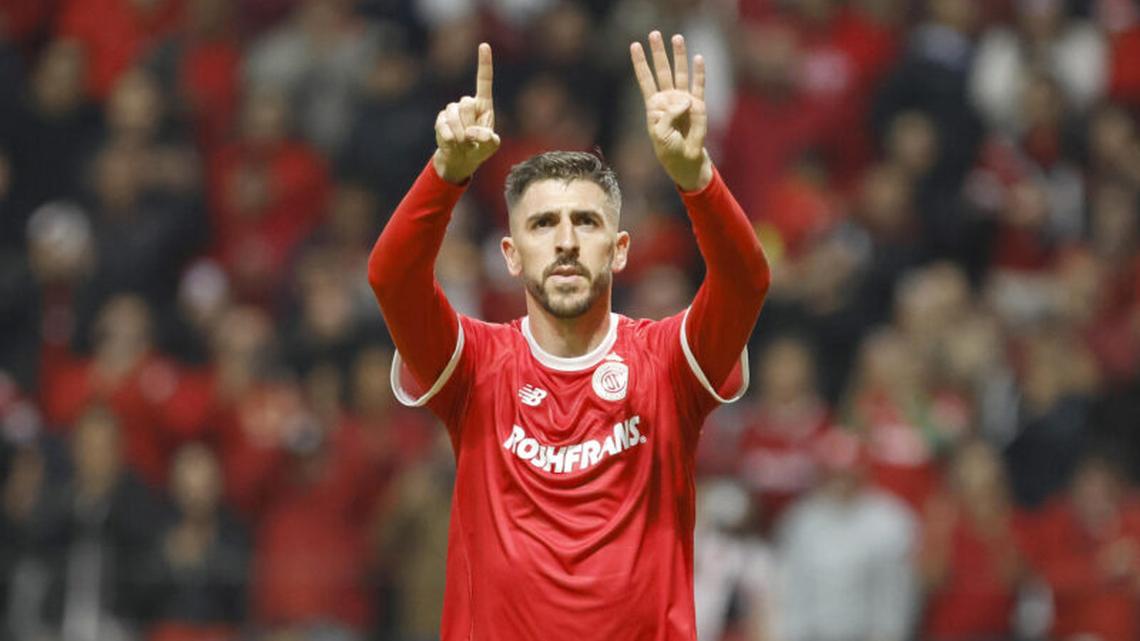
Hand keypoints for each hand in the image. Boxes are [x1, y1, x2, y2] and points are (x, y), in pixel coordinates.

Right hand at [433, 43, 499, 183]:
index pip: (484, 80)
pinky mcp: (440, 120)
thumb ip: (489, 140)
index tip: (484, 45)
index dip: (484, 63)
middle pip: (466, 103)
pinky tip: (452, 143)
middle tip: (471, 139)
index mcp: (483, 105)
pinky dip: (450, 138)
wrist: (460, 160)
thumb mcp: (490, 146)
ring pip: (453, 114)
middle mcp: (467, 104)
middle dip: (469, 124)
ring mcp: (452, 111)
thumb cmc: (479, 149)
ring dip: (460, 133)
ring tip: (463, 143)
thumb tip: (476, 133)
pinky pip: (443, 125)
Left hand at [630, 31, 711, 191]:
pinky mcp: (698, 106)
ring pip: (680, 73)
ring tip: (677, 38)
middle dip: (658, 52)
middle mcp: (668, 99)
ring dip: (679, 56)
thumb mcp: (659, 133)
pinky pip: (699, 86)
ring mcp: (683, 100)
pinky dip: (699, 72)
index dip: (640, 63)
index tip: (634, 46)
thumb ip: (668, 115)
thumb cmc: (668, 149)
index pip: (645, 79)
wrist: (685, 160)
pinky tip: (698, 58)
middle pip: (662, 70)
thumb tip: (685, 99)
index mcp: (654, 105)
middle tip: (655, 34)